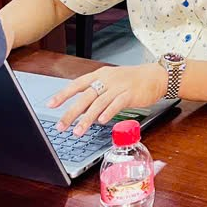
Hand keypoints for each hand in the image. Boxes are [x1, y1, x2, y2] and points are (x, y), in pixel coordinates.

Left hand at [48, 64, 167, 135]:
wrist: (155, 76)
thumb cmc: (132, 80)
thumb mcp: (111, 82)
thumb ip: (96, 94)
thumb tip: (80, 108)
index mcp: (100, 74)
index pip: (77, 84)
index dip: (63, 94)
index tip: (50, 104)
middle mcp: (107, 79)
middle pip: (85, 96)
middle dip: (71, 112)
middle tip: (61, 126)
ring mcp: (119, 86)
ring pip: (99, 103)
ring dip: (87, 119)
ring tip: (78, 131)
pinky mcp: (130, 94)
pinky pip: (116, 104)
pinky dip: (108, 112)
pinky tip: (101, 121)